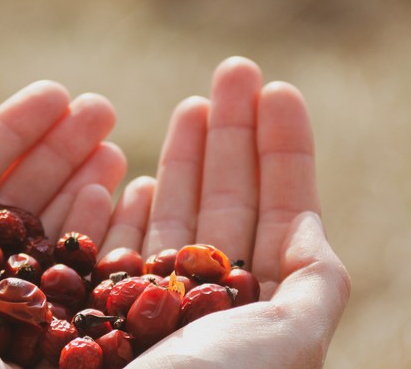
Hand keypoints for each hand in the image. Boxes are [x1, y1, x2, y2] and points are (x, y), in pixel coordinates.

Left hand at [0, 81, 126, 367]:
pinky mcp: (41, 332)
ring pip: (49, 231)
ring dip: (83, 181)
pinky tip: (120, 193)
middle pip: (18, 196)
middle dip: (59, 148)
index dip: (12, 130)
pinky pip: (74, 274)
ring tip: (113, 145)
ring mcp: (3, 304)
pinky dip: (97, 231)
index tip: (54, 93)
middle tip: (100, 108)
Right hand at [102, 57, 350, 367]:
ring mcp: (147, 311)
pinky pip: (113, 246)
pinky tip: (137, 171)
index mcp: (255, 317)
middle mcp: (205, 312)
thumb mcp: (287, 344)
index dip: (282, 151)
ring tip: (195, 104)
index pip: (279, 215)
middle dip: (233, 135)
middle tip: (236, 69)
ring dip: (187, 157)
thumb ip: (314, 289)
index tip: (281, 89)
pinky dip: (124, 204)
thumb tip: (319, 239)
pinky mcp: (90, 313)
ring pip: (173, 217)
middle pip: (226, 203)